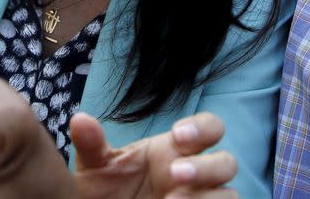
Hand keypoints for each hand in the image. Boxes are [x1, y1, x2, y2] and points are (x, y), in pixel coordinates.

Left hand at [73, 112, 237, 198]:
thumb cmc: (106, 189)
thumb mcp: (96, 166)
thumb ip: (92, 144)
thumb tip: (80, 119)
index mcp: (174, 149)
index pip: (208, 128)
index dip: (202, 128)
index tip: (178, 135)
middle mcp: (195, 173)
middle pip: (226, 162)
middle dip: (205, 166)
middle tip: (174, 173)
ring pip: (229, 193)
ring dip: (207, 196)